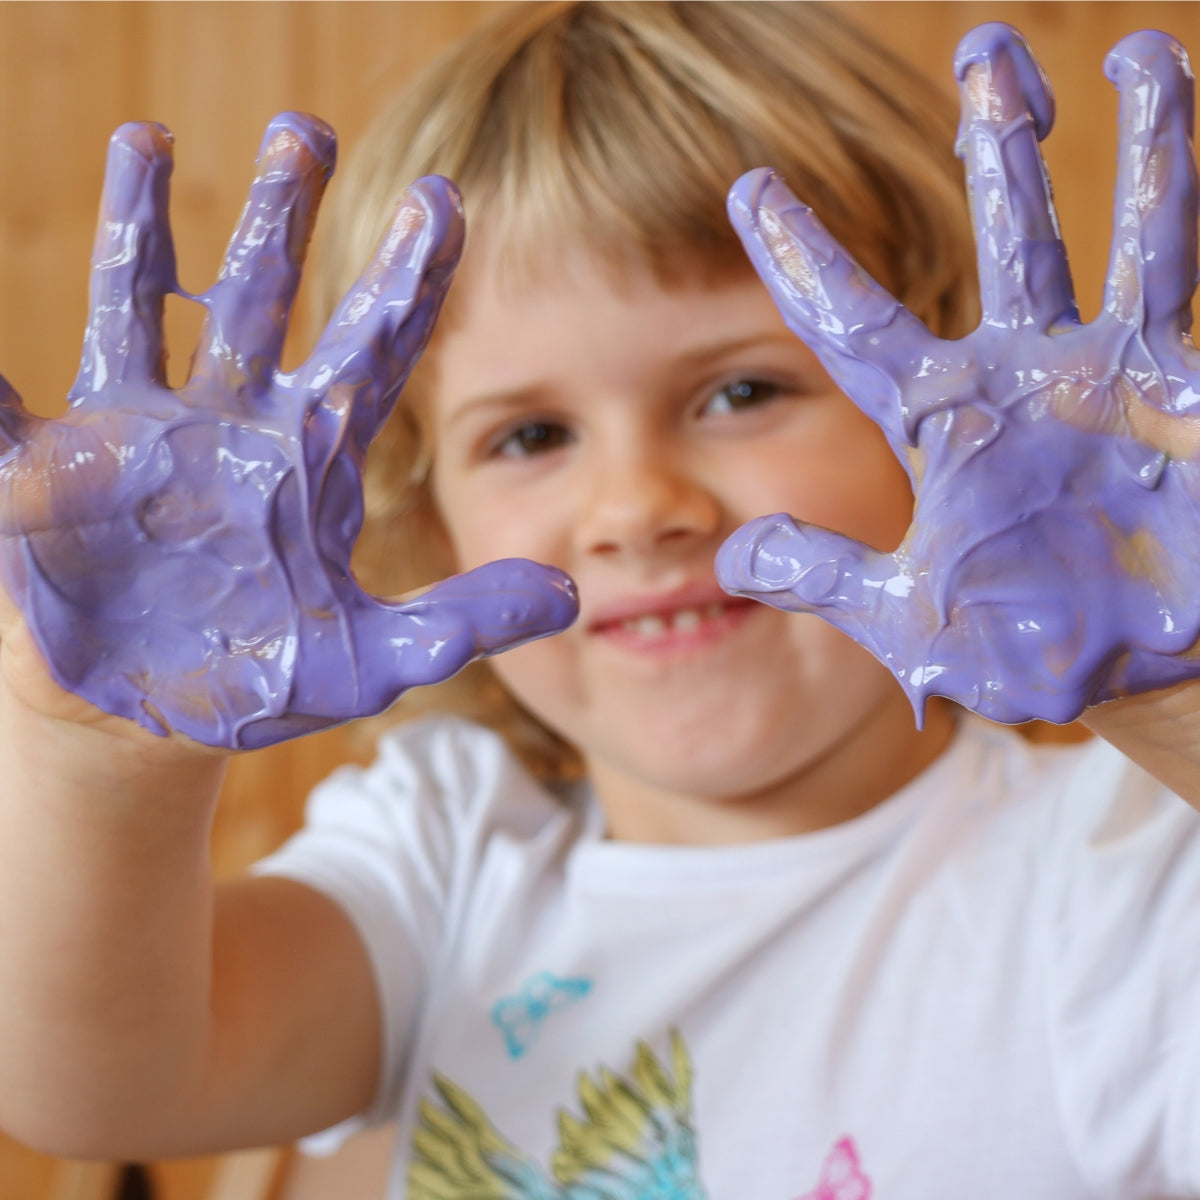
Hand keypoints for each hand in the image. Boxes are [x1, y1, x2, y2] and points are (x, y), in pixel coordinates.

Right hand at [0, 114, 576, 749]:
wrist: (155, 718)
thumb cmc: (262, 682)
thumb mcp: (373, 658)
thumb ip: (463, 623)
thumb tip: (567, 596)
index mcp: (313, 458)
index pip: (372, 349)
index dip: (409, 277)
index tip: (444, 198)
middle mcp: (235, 424)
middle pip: (263, 298)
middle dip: (284, 216)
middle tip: (306, 126)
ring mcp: (147, 431)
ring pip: (148, 304)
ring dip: (143, 223)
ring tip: (149, 136)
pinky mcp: (63, 464)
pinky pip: (20, 403)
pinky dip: (2, 375)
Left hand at [717, 25, 1199, 725]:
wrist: (1130, 671)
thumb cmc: (1023, 646)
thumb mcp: (910, 620)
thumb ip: (826, 578)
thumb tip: (729, 560)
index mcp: (941, 422)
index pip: (856, 325)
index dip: (806, 260)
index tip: (751, 188)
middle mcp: (1019, 376)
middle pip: (1001, 240)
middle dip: (997, 146)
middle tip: (986, 43)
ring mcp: (1104, 374)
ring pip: (1106, 238)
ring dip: (1130, 149)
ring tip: (1132, 51)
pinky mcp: (1178, 388)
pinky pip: (1183, 280)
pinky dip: (1185, 202)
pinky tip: (1189, 109)